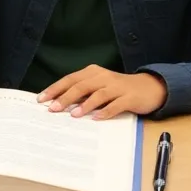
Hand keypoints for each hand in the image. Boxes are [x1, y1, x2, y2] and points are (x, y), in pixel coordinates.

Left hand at [38, 66, 167, 119]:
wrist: (149, 87)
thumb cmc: (118, 89)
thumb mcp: (99, 87)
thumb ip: (82, 93)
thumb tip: (59, 104)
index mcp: (93, 72)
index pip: (70, 79)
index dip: (56, 88)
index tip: (41, 99)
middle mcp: (104, 77)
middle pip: (82, 86)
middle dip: (66, 97)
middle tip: (53, 109)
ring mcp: (118, 87)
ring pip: (99, 94)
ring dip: (85, 105)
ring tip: (74, 115)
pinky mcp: (129, 97)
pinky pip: (117, 105)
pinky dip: (107, 111)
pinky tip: (98, 118)